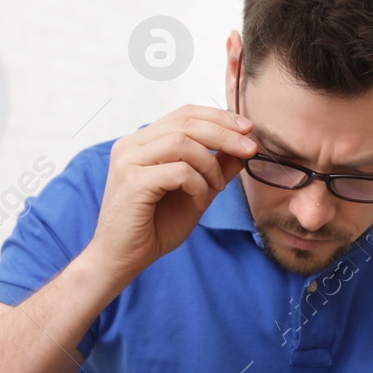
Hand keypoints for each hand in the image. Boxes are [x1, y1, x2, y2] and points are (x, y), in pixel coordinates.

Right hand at [84, 104, 258, 283]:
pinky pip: (178, 171)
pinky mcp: (133, 182)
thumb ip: (215, 169)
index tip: (247, 129)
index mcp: (143, 142)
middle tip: (249, 149)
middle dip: (225, 134)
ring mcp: (128, 161)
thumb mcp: (195, 193)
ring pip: (182, 142)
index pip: (185, 114)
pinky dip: (198, 184)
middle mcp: (131, 145)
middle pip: (186, 123)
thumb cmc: (154, 227)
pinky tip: (199, 200)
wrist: (122, 259)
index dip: (219, 117)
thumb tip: (242, 149)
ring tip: (216, 187)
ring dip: (210, 163)